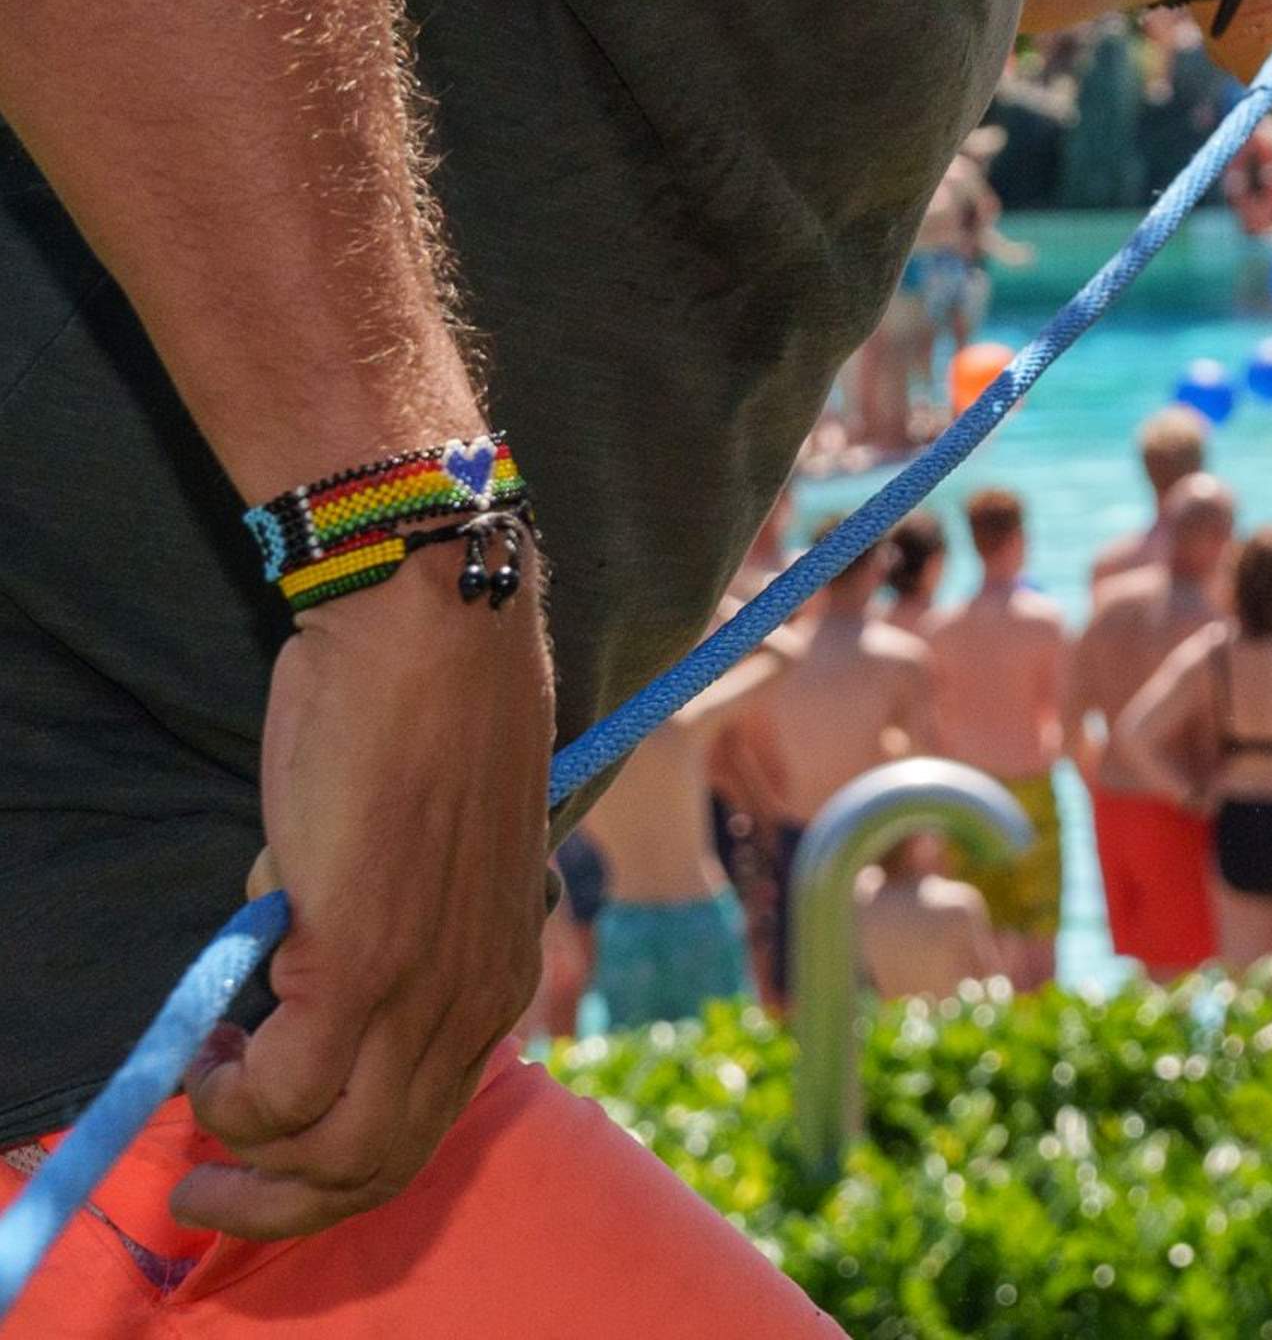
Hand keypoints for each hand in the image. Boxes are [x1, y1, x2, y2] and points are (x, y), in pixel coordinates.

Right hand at [177, 538, 553, 1236]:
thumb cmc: (428, 724)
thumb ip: (392, 939)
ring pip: (331, 1150)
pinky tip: (211, 1050)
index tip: (269, 1158)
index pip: (424, 1127)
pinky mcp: (362, 956)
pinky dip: (231, 1095)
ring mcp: (423, 985)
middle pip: (377, 1166)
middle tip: (205, 1185)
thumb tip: (298, 993)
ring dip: (246, 1155)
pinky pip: (281, 1090)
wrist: (434, 634)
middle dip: (279, 1200)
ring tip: (205, 1092)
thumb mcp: (437, 864)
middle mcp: (476, 996)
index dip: (337, 1167)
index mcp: (502, 973)